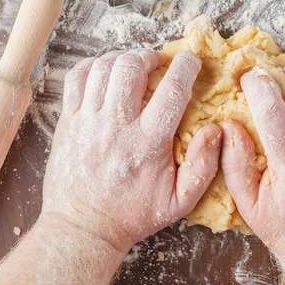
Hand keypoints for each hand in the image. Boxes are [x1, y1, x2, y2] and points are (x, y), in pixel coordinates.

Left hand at [41, 50, 219, 253]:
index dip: (186, 66)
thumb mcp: (181, 201)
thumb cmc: (134, 214)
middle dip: (151, 56)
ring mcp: (88, 121)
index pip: (172, 89)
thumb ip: (204, 165)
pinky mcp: (68, 121)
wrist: (83, 228)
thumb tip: (216, 130)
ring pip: (104, 67)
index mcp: (148, 142)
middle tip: (159, 64)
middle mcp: (117, 125)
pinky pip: (77, 77)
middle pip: (132, 66)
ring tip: (135, 66)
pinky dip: (93, 65)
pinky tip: (106, 72)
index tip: (192, 60)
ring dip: (123, 58)